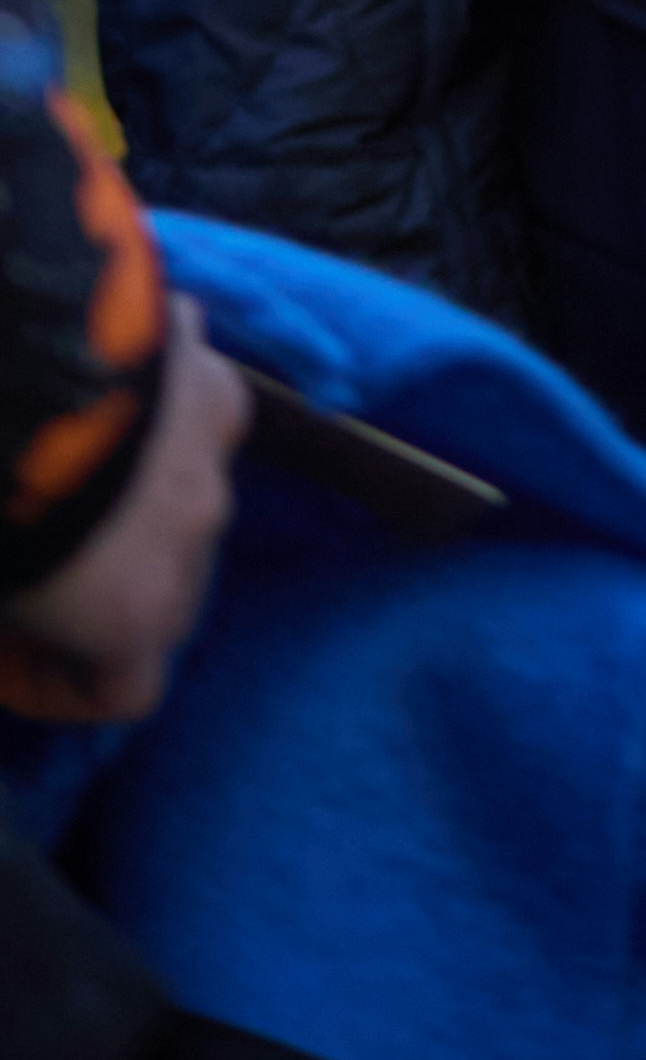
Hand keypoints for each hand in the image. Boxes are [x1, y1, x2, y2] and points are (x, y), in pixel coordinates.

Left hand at [0, 301, 249, 721]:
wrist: (21, 372)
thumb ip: (7, 619)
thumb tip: (8, 614)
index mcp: (139, 614)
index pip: (127, 691)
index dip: (57, 686)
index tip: (8, 653)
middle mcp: (196, 538)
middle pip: (165, 589)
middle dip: (105, 588)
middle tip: (38, 566)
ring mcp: (211, 449)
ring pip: (180, 492)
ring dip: (131, 499)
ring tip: (62, 468)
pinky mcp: (208, 368)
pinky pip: (184, 406)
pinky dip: (151, 411)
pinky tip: (95, 390)